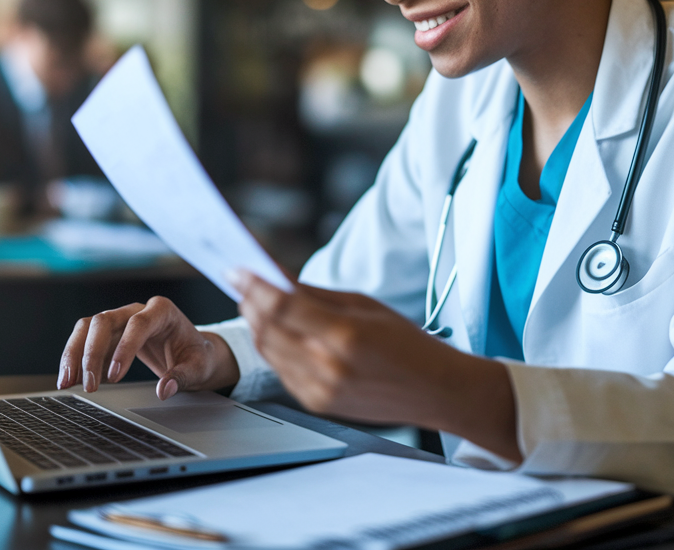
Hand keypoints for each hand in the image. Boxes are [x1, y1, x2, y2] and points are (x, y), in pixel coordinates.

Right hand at [58, 297, 239, 400]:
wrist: (192, 352)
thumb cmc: (196, 356)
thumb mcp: (198, 368)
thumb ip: (182, 377)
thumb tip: (164, 390)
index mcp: (163, 311)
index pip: (138, 323)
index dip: (124, 348)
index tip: (115, 376)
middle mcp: (137, 310)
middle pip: (104, 321)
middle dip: (91, 353)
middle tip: (89, 385)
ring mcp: (120, 319)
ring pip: (87, 327)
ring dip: (74, 354)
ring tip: (67, 382)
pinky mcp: (110, 333)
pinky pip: (85, 339)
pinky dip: (76, 359)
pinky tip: (72, 380)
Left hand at [232, 271, 521, 461]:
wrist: (436, 391)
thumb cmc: (409, 344)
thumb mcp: (366, 305)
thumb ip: (317, 294)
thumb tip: (278, 278)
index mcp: (345, 336)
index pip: (282, 305)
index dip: (254, 285)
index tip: (238, 268)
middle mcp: (329, 367)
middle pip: (267, 329)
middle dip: (249, 302)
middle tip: (241, 281)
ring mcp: (321, 390)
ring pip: (268, 352)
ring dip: (256, 325)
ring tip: (253, 303)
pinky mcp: (318, 404)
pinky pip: (281, 371)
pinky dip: (272, 348)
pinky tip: (274, 332)